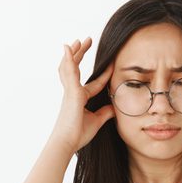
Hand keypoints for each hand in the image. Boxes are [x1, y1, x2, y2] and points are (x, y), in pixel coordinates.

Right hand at [51, 37, 114, 152]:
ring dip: (74, 52)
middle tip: (85, 41)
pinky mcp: (71, 91)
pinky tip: (68, 48)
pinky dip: (68, 58)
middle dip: (80, 54)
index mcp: (79, 99)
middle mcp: (72, 92)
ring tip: (78, 40)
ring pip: (69, 66)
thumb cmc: (77, 134)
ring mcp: (70, 91)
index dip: (103, 76)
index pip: (94, 84)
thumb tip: (114, 107)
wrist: (67, 142)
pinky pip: (69, 71)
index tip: (110, 66)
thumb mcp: (96, 121)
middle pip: (74, 68)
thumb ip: (105, 113)